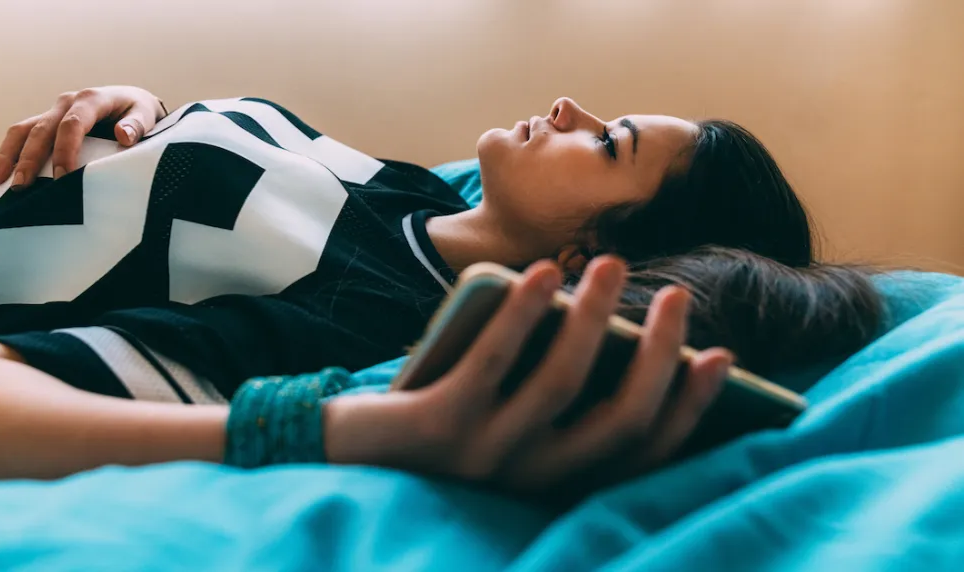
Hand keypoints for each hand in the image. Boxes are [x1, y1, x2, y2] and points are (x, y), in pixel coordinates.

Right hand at [0, 86, 165, 189]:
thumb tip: (124, 135)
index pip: (73, 124)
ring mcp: (53, 111)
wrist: (130, 102)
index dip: (65, 150)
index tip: (63, 177)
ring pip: (23, 129)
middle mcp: (67, 102)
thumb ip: (137, 125)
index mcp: (91, 99)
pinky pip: (22, 134)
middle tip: (21, 186)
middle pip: (42, 129)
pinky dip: (8, 153)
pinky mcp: (46, 122)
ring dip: (9, 155)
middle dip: (30, 158)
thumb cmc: (138, 112)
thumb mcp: (146, 115)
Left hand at [322, 257, 732, 495]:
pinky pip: (492, 364)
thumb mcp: (513, 413)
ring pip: (561, 384)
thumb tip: (617, 329)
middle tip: (678, 296)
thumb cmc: (449, 418)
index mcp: (557, 479)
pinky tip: (540, 274)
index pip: (642, 451)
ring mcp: (486, 455)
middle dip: (658, 355)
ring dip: (594, 318)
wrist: (355, 449)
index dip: (689, 406)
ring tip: (610, 265)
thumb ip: (560, 389)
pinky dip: (522, 314)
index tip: (722, 355)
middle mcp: (532, 478)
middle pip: (618, 419)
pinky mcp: (441, 426)